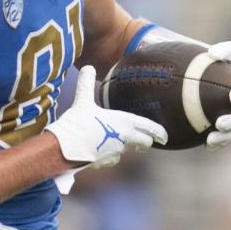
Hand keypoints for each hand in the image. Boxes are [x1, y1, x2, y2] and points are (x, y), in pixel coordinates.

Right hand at [45, 65, 167, 167]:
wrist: (65, 149)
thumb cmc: (77, 123)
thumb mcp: (82, 101)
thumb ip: (86, 83)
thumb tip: (87, 67)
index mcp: (124, 123)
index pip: (149, 128)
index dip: (159, 132)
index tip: (165, 136)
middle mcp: (124, 140)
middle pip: (143, 143)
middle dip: (146, 141)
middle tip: (147, 141)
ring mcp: (115, 154)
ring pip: (126, 150)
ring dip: (125, 146)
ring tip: (119, 141)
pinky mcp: (104, 163)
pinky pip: (111, 159)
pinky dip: (109, 154)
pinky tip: (100, 150)